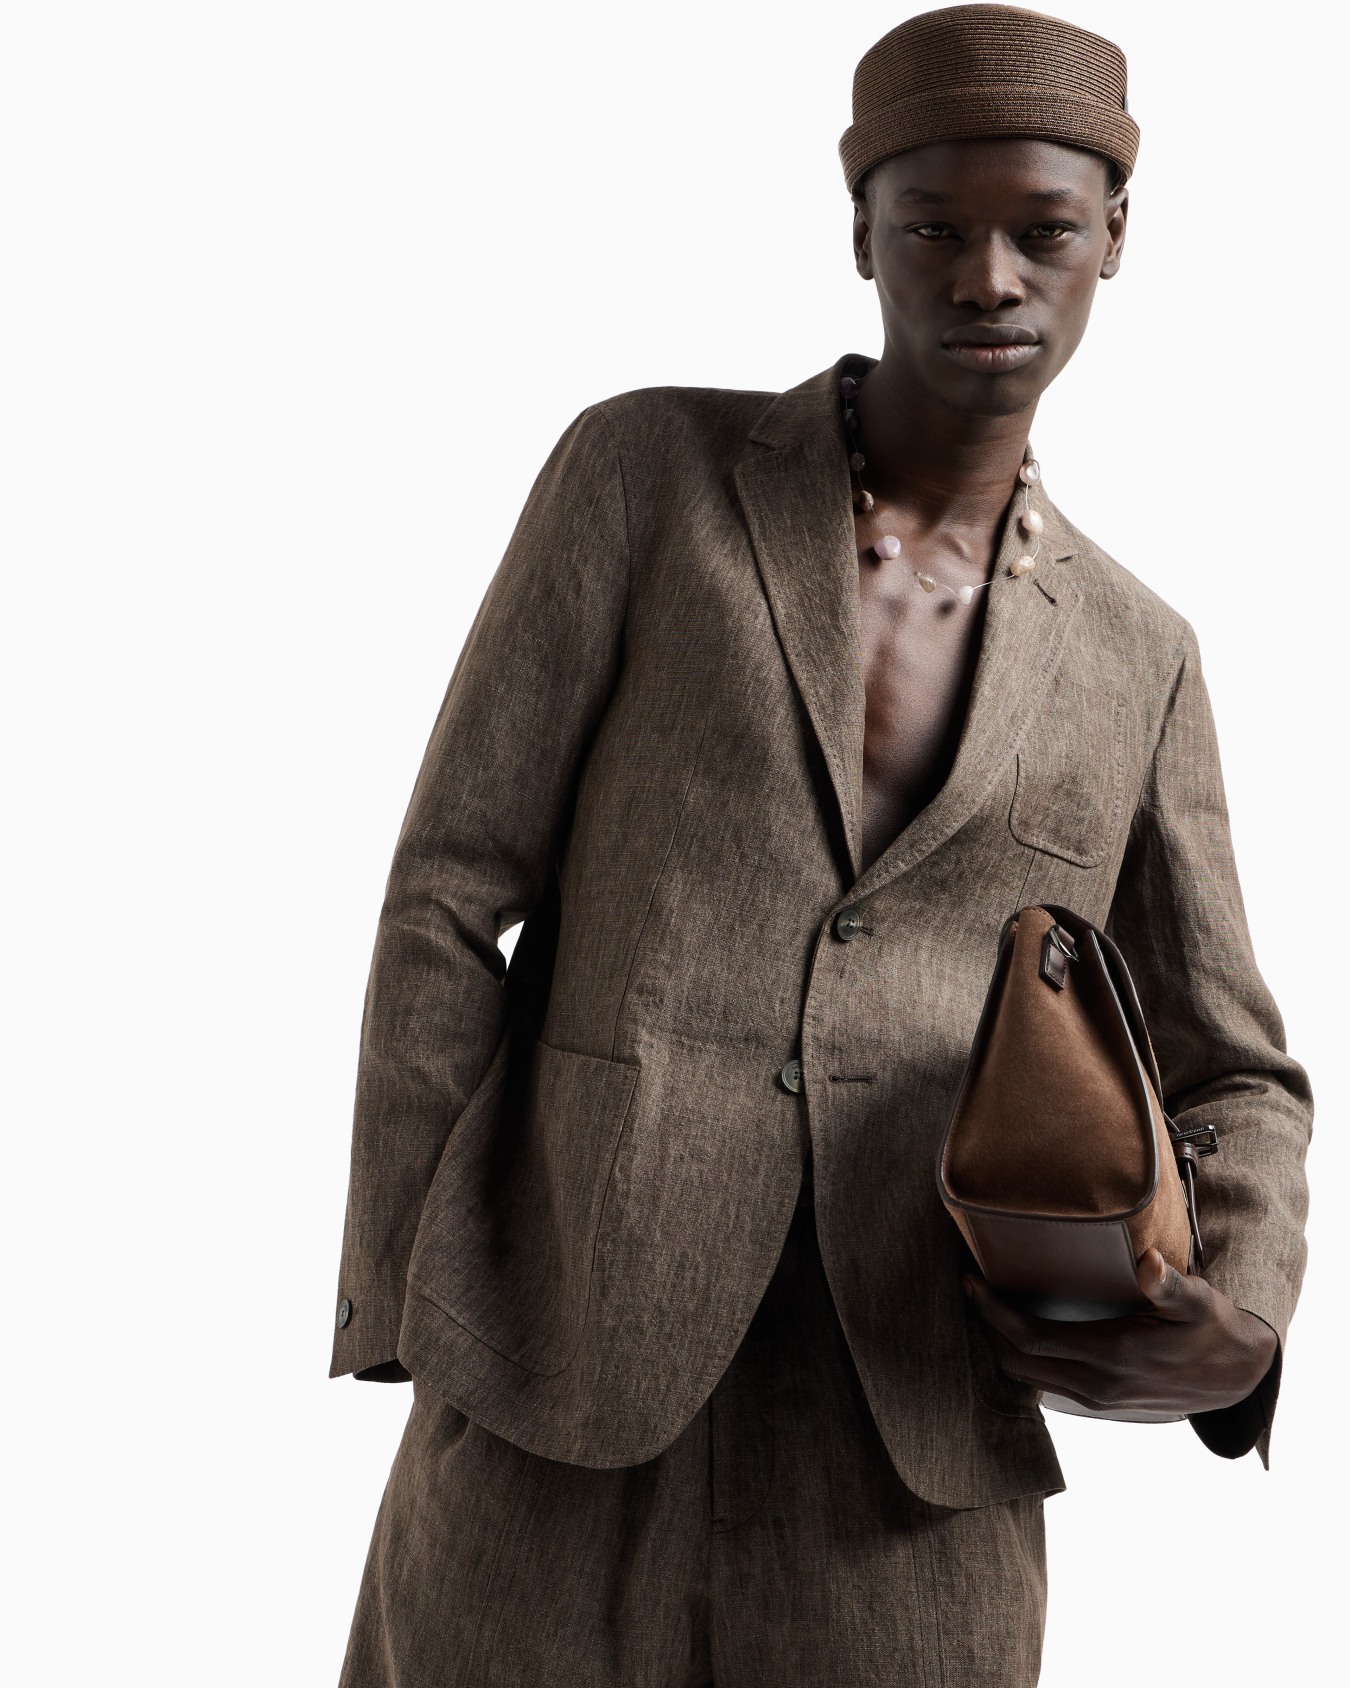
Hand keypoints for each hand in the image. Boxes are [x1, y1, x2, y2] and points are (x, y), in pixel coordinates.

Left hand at [965, 1250, 1278, 1416]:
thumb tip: (1147, 1263)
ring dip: (999, 1344)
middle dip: (984, 1326)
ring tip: (986, 1305)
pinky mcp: (1100, 1402)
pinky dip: (1022, 1358)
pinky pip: (1043, 1383)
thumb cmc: (1212, 1330)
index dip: (993, 1310)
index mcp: (1113, 1354)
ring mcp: (1096, 1398)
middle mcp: (1097, 1383)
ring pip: (1025, 1376)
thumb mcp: (1198, 1302)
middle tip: (970, 1287)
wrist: (1236, 1378)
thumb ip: (1170, 1285)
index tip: (971, 1280)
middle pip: (1015, 1361)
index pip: (1031, 1337)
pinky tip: (1018, 1330)